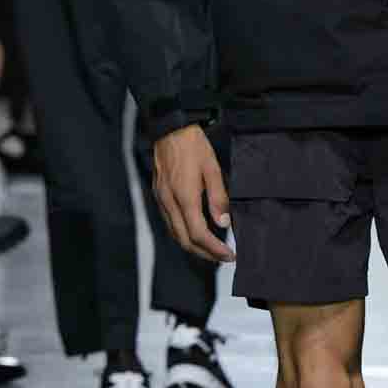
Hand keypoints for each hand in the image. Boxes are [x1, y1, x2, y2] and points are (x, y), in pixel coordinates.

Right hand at [153, 125, 234, 262]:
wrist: (170, 129)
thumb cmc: (193, 145)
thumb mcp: (212, 168)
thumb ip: (218, 197)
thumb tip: (223, 222)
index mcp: (185, 197)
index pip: (199, 234)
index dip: (214, 249)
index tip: (229, 255)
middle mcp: (170, 203)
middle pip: (185, 240)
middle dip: (204, 254)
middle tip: (222, 258)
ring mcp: (161, 200)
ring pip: (175, 234)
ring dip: (193, 246)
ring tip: (211, 250)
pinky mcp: (159, 195)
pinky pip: (170, 223)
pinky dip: (183, 234)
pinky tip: (194, 233)